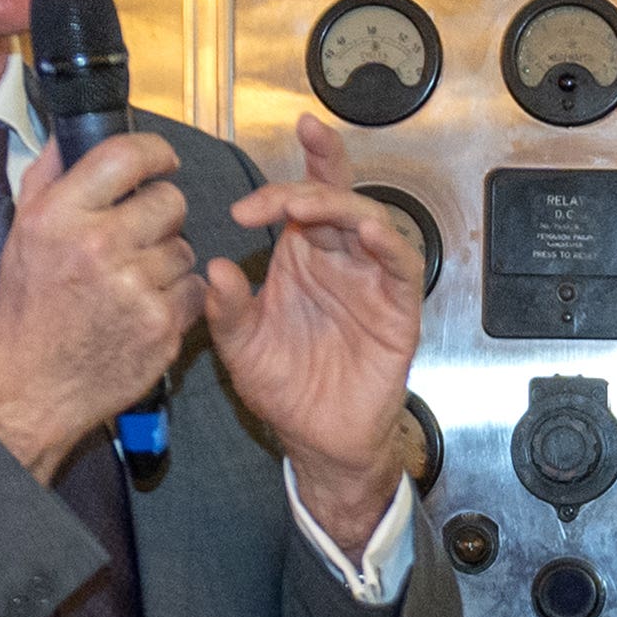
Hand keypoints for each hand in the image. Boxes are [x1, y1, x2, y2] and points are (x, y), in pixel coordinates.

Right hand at [0, 130, 200, 478]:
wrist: (32, 386)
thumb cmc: (29, 311)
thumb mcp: (22, 234)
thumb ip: (48, 178)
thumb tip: (72, 137)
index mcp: (60, 216)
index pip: (125, 156)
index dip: (155, 152)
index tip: (162, 160)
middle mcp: (97, 246)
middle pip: (169, 201)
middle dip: (161, 214)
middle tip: (139, 235)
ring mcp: (133, 287)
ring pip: (185, 248)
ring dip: (168, 260)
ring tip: (134, 280)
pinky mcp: (160, 324)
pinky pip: (194, 289)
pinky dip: (177, 297)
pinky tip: (146, 307)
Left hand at [209, 115, 428, 544]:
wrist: (320, 439)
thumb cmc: (285, 389)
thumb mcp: (241, 348)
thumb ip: (226, 309)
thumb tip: (214, 268)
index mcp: (301, 258)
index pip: (300, 200)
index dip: (286, 180)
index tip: (251, 197)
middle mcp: (338, 260)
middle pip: (337, 196)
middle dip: (315, 177)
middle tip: (282, 197)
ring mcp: (371, 281)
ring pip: (370, 221)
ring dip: (344, 207)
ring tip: (311, 206)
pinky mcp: (398, 309)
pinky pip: (402, 268)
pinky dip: (390, 246)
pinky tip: (370, 234)